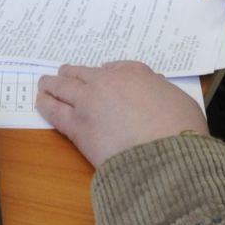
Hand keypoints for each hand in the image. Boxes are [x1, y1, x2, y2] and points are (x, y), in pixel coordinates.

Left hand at [37, 61, 206, 168]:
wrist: (164, 156)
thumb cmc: (181, 133)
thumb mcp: (183, 104)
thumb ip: (165, 96)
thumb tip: (158, 96)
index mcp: (137, 74)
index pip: (116, 68)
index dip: (107, 73)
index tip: (103, 76)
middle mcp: (109, 81)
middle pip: (84, 73)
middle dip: (75, 74)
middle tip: (66, 74)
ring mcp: (89, 101)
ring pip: (64, 86)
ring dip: (53, 83)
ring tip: (45, 83)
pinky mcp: (76, 125)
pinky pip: (54, 110)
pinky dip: (46, 103)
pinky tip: (41, 101)